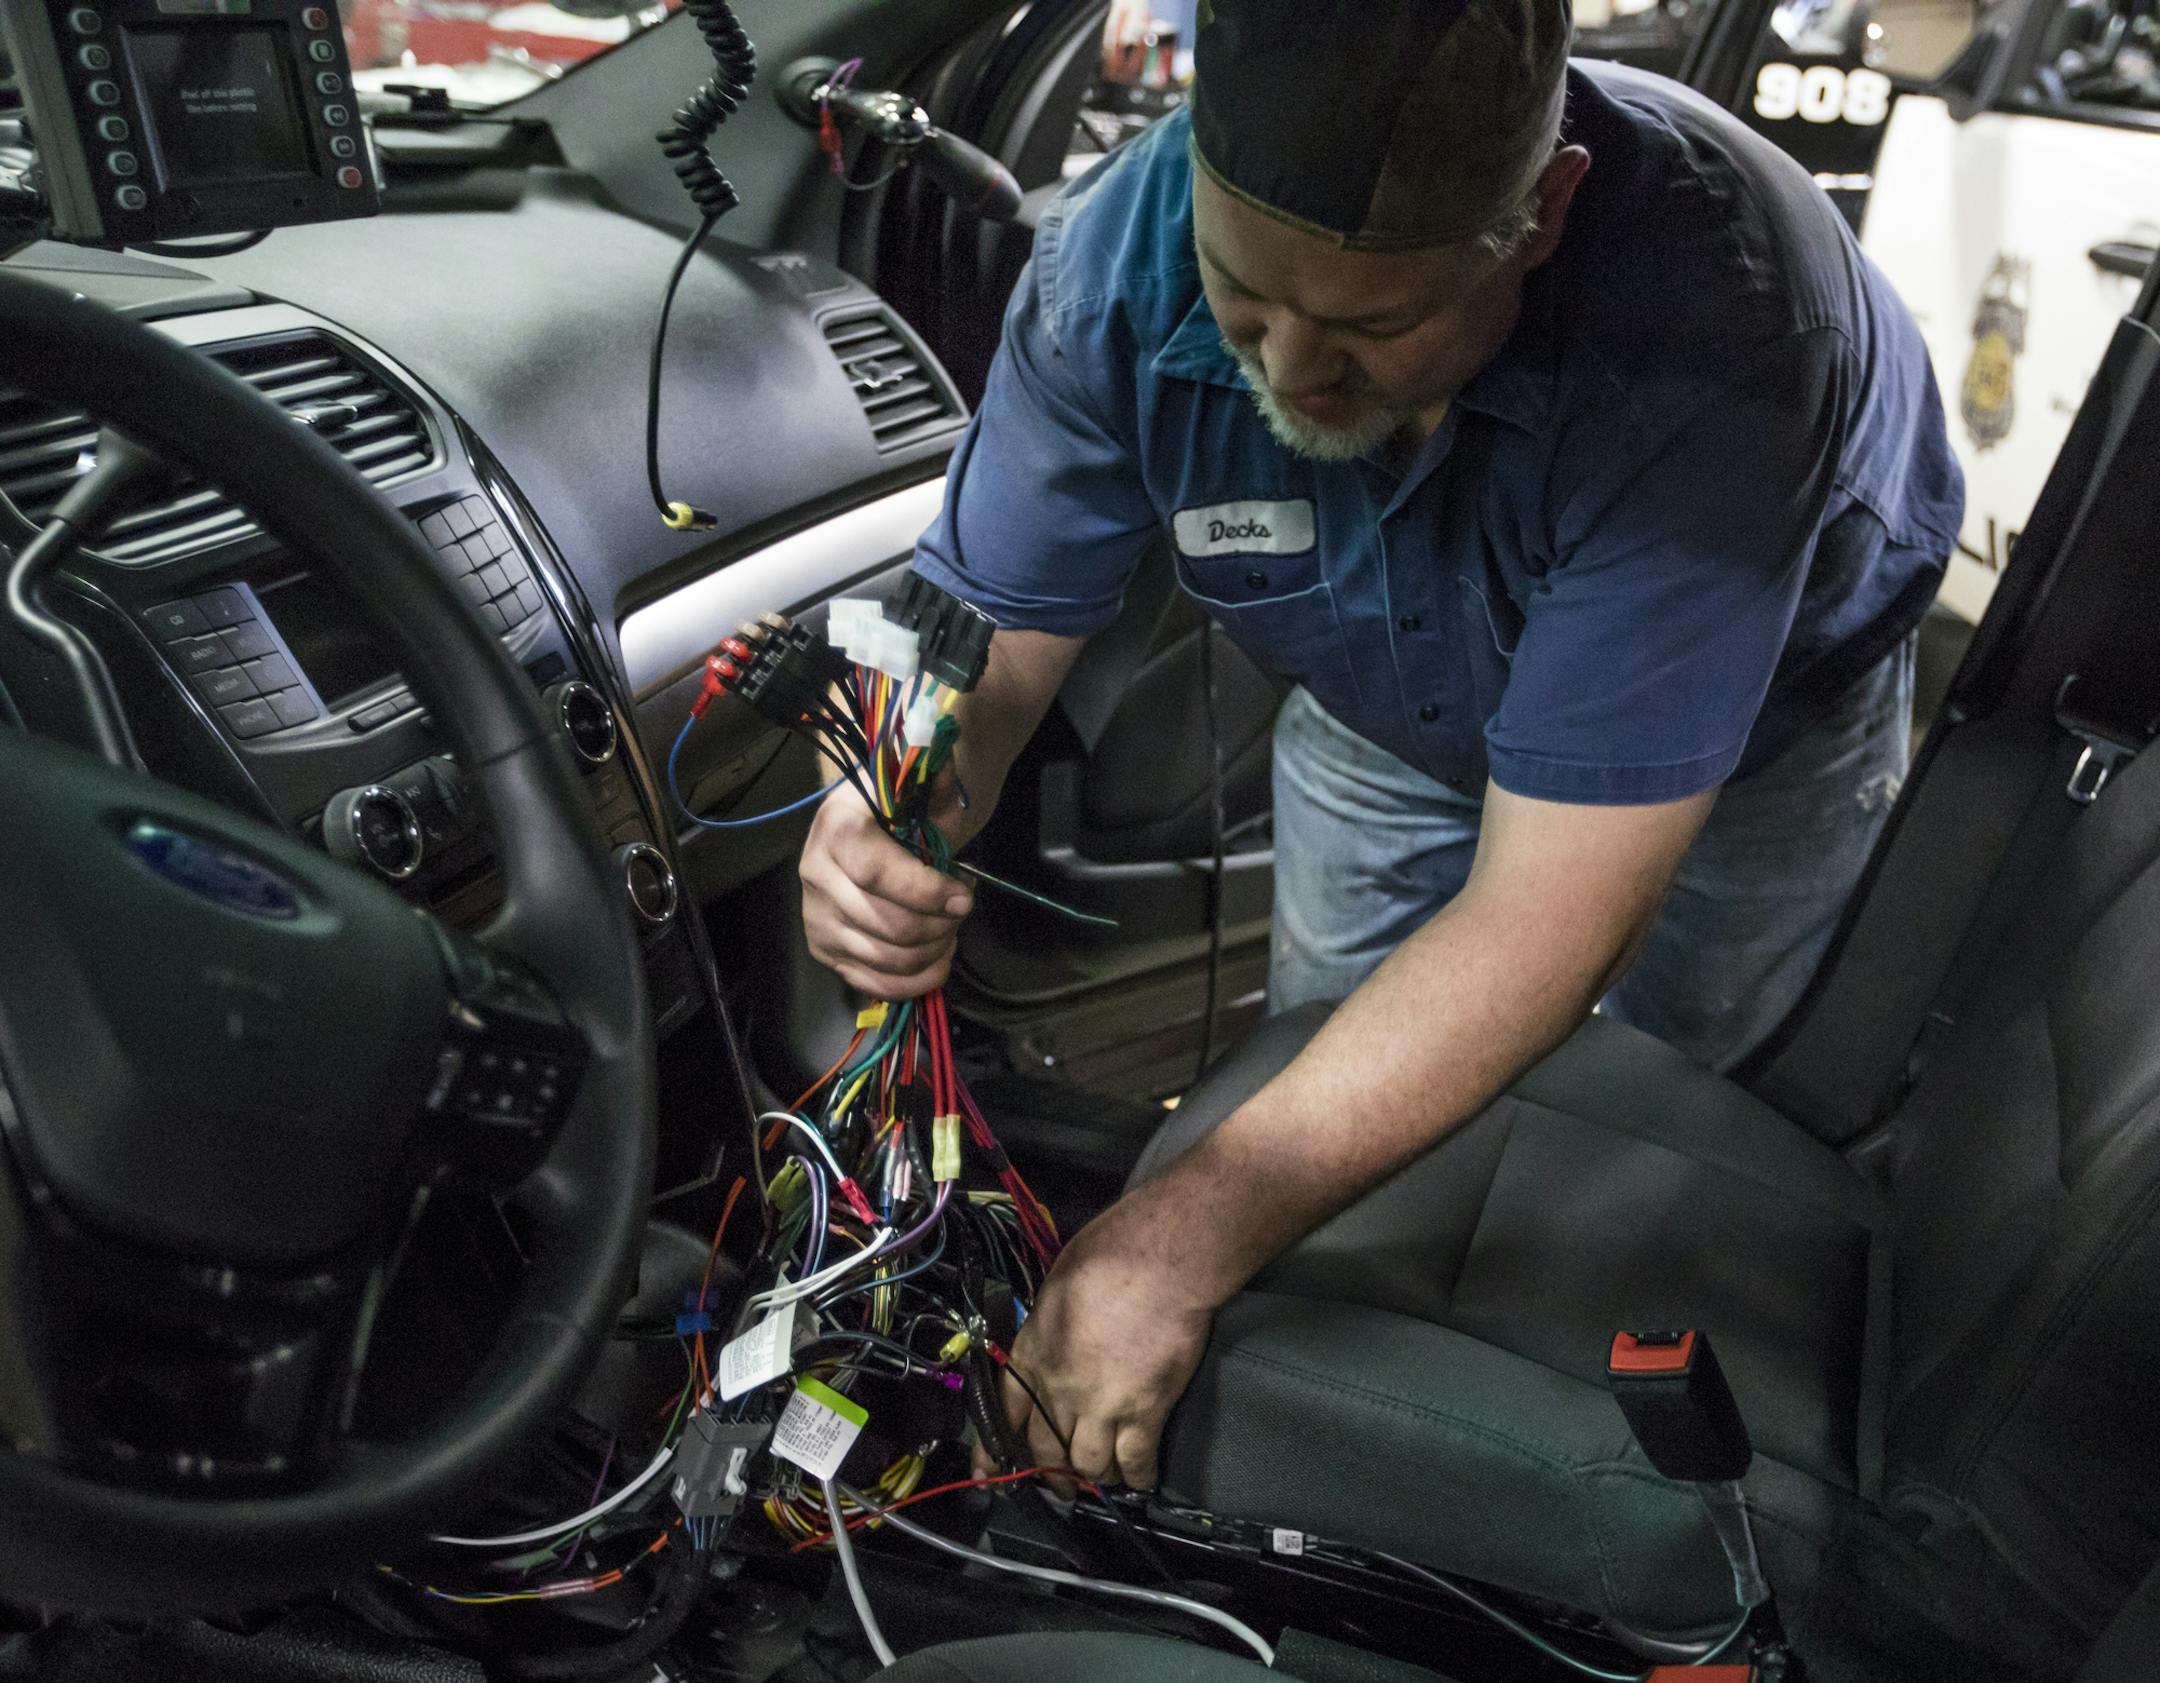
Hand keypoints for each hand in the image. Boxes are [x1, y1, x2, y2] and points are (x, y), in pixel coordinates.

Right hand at [799, 788, 971, 997]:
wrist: (864, 828)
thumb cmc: (897, 811)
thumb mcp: (919, 791)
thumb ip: (936, 783)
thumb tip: (945, 766)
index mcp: (837, 829)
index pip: (877, 873)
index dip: (927, 892)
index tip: (965, 896)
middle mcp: (816, 875)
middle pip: (887, 924)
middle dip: (939, 925)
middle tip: (961, 912)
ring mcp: (816, 917)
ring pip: (886, 958)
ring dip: (933, 951)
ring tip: (950, 931)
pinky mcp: (824, 950)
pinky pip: (873, 984)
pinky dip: (914, 981)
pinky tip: (936, 960)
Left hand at [974, 1202, 1214, 1489]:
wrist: (1158, 1262)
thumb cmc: (1109, 1255)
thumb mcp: (1057, 1286)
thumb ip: (1052, 1325)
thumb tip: (1059, 1338)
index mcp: (1033, 1351)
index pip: (1004, 1411)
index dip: (994, 1447)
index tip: (988, 1473)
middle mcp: (1059, 1387)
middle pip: (1046, 1448)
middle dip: (1052, 1471)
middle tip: (1062, 1483)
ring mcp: (1100, 1406)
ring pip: (1088, 1464)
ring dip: (1095, 1475)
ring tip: (1104, 1477)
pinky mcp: (1143, 1413)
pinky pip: (1135, 1462)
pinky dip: (1138, 1476)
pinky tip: (1142, 1479)